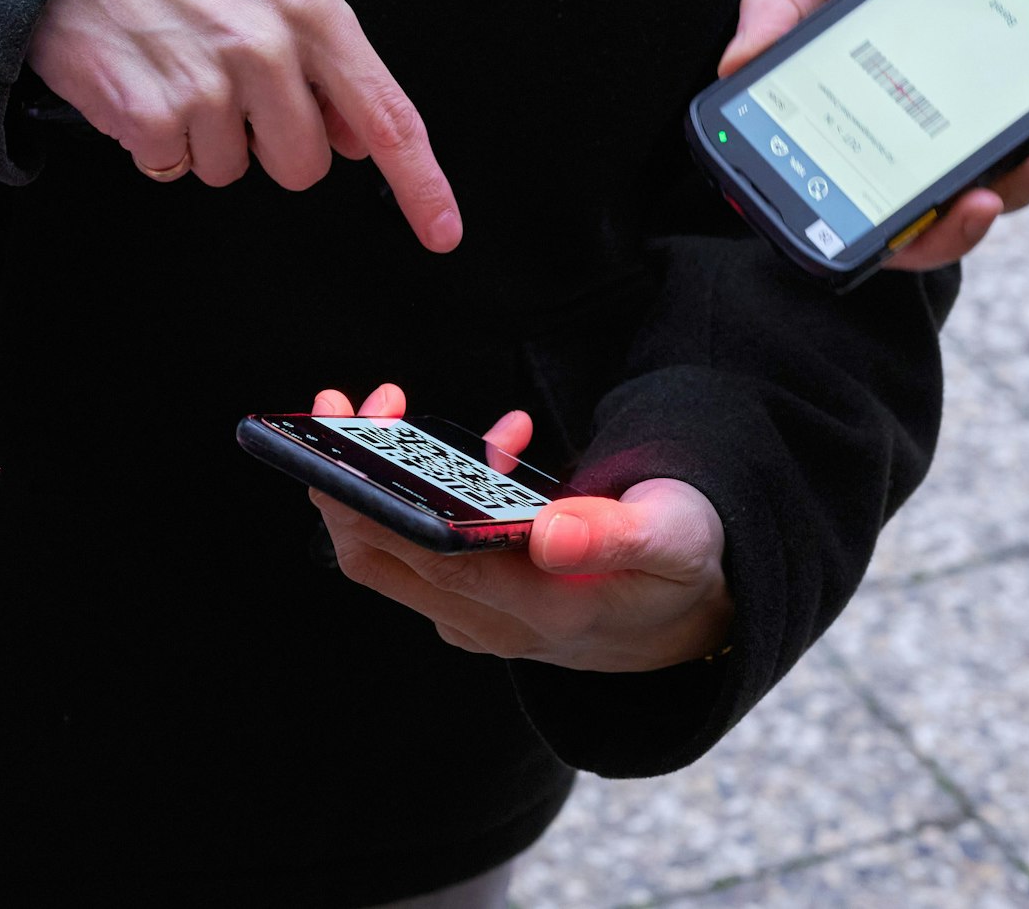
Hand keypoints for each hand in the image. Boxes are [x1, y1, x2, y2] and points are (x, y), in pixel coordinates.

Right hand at [28, 0, 462, 252]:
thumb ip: (327, 58)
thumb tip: (356, 135)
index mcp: (312, 9)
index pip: (386, 115)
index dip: (419, 183)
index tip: (441, 229)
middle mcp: (268, 46)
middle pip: (303, 166)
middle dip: (269, 145)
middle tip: (231, 93)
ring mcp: (209, 82)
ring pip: (233, 172)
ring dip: (205, 141)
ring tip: (179, 75)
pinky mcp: (152, 113)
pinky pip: (174, 167)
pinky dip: (157, 141)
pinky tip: (146, 86)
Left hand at [308, 384, 732, 672]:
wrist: (682, 621)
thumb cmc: (677, 565)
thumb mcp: (675, 541)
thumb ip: (618, 536)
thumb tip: (548, 532)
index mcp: (543, 611)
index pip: (435, 562)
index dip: (378, 501)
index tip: (354, 435)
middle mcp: (494, 624)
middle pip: (383, 556)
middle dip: (347, 477)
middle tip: (346, 404)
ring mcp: (474, 617)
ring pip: (388, 552)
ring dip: (373, 479)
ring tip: (393, 405)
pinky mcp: (469, 601)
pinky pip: (419, 547)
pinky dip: (423, 489)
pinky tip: (490, 441)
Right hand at [717, 0, 1028, 269]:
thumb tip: (734, 63)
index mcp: (839, 116)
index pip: (838, 196)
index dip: (860, 233)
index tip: (888, 226)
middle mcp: (896, 142)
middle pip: (915, 223)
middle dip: (954, 226)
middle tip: (983, 200)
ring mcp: (958, 138)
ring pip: (983, 198)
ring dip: (1021, 191)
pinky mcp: (1014, 123)